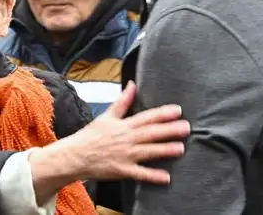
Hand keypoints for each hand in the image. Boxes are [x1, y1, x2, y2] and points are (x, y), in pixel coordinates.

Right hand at [62, 82, 188, 182]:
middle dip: (169, 130)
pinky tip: (166, 177)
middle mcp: (126, 139)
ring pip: (148, 152)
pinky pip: (140, 174)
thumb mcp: (107, 115)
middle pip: (150, 133)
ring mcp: (125, 155)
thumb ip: (123, 101)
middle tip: (186, 128)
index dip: (162, 113)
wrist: (75, 155)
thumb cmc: (91, 135)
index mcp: (124, 125)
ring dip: (164, 150)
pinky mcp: (122, 170)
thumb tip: (132, 85)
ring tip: (181, 149)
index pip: (146, 117)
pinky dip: (152, 176)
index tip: (178, 110)